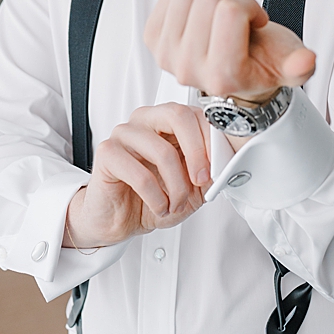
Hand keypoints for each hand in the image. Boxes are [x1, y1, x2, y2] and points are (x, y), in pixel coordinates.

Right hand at [64, 103, 214, 246]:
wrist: (120, 219)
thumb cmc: (154, 196)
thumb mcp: (193, 186)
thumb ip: (210, 169)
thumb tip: (227, 162)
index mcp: (167, 120)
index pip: (196, 113)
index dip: (212, 139)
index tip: (220, 166)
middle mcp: (145, 120)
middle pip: (178, 115)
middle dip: (197, 152)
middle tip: (202, 180)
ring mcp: (123, 134)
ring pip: (163, 151)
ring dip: (177, 186)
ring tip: (176, 204)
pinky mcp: (107, 154)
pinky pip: (140, 174)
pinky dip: (156, 197)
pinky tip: (159, 206)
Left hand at [143, 0, 316, 101]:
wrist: (235, 73)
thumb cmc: (260, 63)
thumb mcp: (288, 65)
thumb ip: (300, 65)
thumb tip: (305, 62)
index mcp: (222, 75)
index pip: (230, 11)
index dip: (249, 8)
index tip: (254, 24)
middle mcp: (188, 67)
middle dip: (230, 1)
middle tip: (236, 21)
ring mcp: (166, 52)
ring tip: (220, 16)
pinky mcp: (153, 37)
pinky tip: (204, 12)